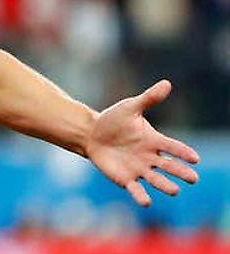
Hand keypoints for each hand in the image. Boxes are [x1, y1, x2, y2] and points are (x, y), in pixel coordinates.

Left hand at [85, 80, 199, 206]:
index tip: (195, 158)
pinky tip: (147, 202)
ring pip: (156, 180)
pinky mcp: (126, 179)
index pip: (173, 147)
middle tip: (193, 178)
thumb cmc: (113, 120)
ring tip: (176, 190)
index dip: (183, 153)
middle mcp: (150, 157)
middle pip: (169, 166)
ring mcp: (139, 169)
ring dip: (166, 186)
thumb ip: (149, 99)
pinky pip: (136, 190)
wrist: (91, 134)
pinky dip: (141, 196)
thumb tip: (167, 83)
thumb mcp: (130, 107)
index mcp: (154, 140)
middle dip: (181, 172)